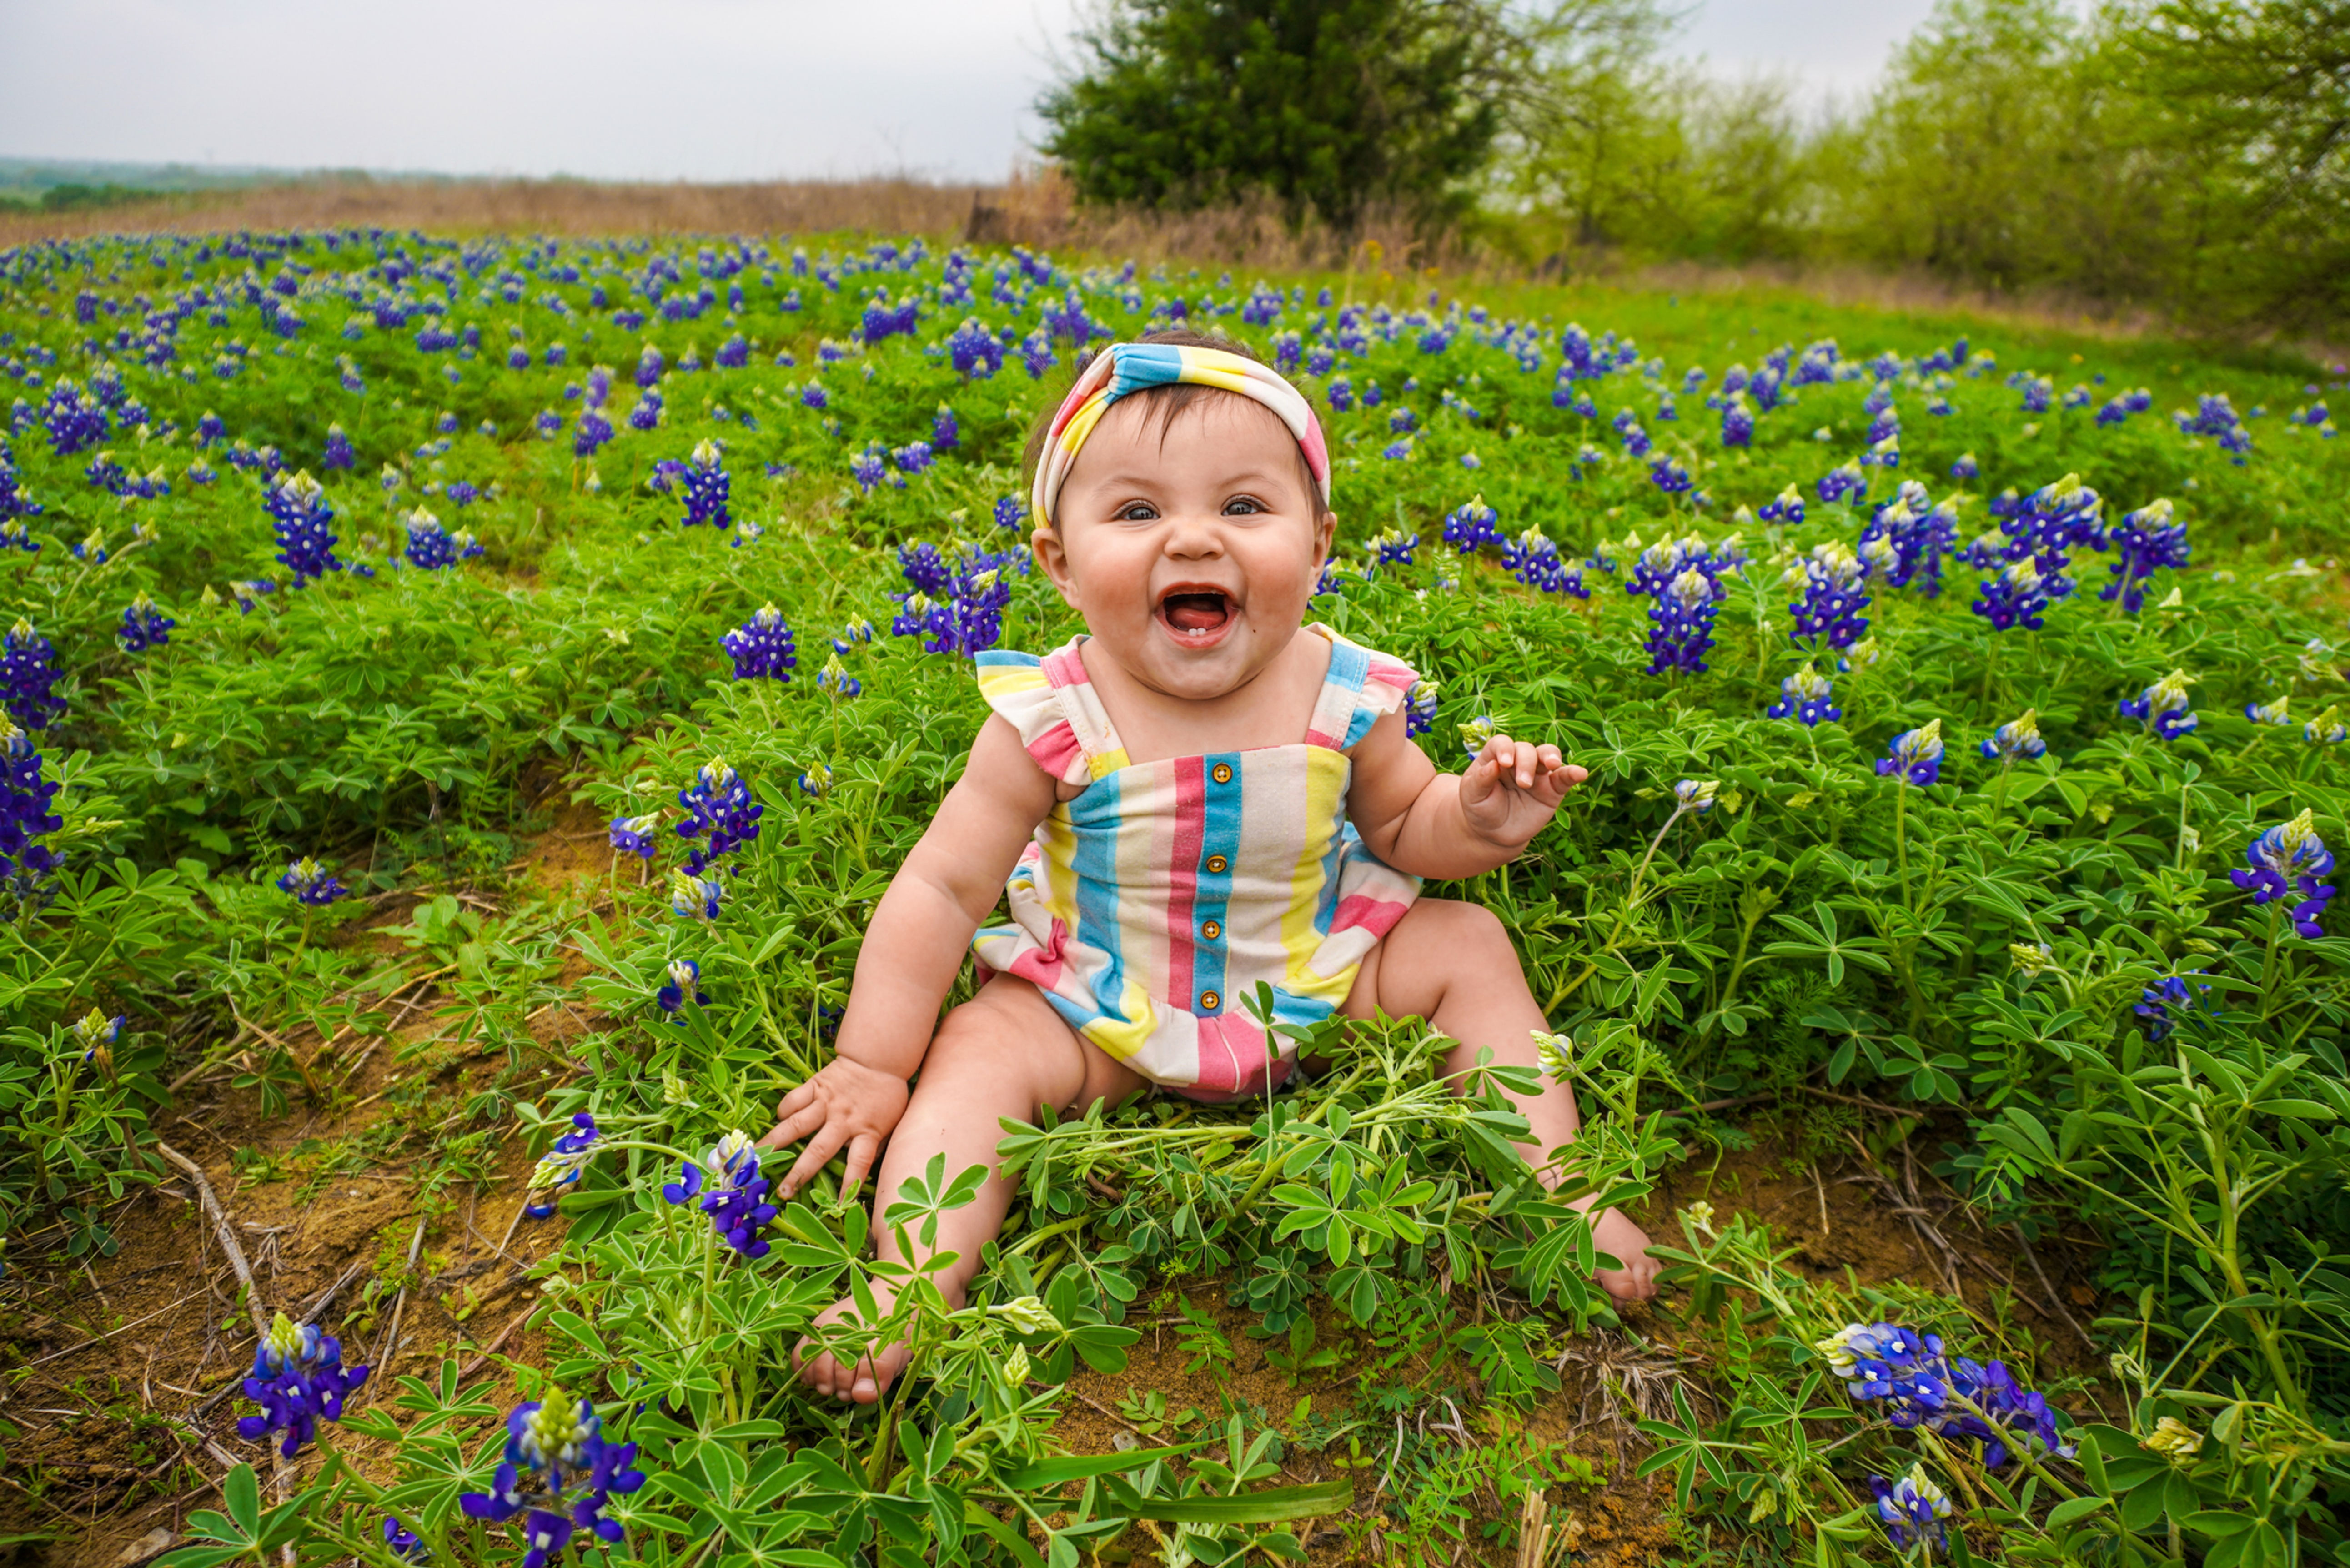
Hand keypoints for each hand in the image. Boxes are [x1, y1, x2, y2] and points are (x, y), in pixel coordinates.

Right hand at [758, 1055, 909, 1199]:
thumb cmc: (887, 1097)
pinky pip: (793, 1100)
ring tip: (758, 1157)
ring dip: (777, 1143)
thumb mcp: (891, 1125)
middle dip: (799, 1173)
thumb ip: (876, 1147)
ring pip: (797, 1125)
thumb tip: (864, 1174)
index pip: (859, 1163)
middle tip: (782, 1192)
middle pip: (819, 1151)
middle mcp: (844, 1120)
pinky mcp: (815, 1086)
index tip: (840, 1206)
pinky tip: (777, 1121)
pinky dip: (783, 1111)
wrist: (879, 1059)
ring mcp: (827, 1103)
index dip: (850, 1184)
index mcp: (867, 1131)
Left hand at [1459, 735, 1585, 849]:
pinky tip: (1581, 773)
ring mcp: (1538, 774)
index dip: (1505, 749)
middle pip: (1526, 749)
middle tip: (1523, 784)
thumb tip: (1493, 764)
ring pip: (1548, 755)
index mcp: (1496, 757)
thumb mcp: (1472, 796)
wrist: (1494, 834)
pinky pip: (1565, 778)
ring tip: (1553, 764)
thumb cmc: (1480, 809)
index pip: (1502, 743)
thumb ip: (1480, 780)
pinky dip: (1574, 773)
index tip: (1504, 763)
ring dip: (1551, 756)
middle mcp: (1518, 761)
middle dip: (1526, 762)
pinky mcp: (1552, 790)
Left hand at [1591, 1207, 1659, 1305]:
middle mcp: (1635, 1255)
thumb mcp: (1584, 1265)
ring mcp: (1645, 1251)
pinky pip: (1658, 1273)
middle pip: (1643, 1292)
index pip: (1626, 1292)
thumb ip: (1599, 1287)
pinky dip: (1651, 1284)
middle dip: (1631, 1302)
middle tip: (1619, 1300)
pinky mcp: (1649, 1247)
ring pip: (1654, 1285)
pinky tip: (1638, 1285)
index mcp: (1614, 1258)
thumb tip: (1617, 1305)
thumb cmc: (1582, 1239)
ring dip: (1643, 1295)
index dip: (1619, 1303)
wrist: (1591, 1210)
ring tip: (1628, 1294)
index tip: (1611, 1302)